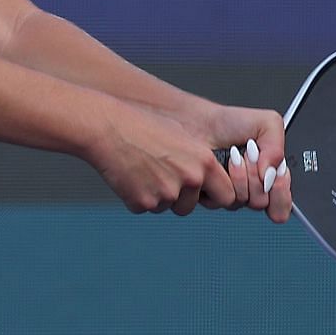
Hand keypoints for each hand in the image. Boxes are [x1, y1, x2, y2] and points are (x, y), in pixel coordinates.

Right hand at [88, 105, 240, 216]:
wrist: (108, 128)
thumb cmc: (143, 127)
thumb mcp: (182, 138)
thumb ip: (199, 161)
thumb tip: (208, 180)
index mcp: (204, 162)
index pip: (227, 196)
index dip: (215, 196)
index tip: (204, 193)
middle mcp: (190, 180)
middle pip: (191, 207)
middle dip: (181, 200)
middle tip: (162, 179)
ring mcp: (166, 194)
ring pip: (166, 206)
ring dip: (156, 196)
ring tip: (142, 168)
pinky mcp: (143, 203)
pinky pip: (144, 207)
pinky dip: (136, 196)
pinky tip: (129, 174)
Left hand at [202, 104, 293, 222]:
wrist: (197, 124)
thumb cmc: (228, 122)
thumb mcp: (267, 123)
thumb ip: (279, 148)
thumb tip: (272, 176)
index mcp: (270, 173)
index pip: (283, 200)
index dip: (280, 191)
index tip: (275, 173)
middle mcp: (253, 187)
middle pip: (264, 202)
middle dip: (256, 176)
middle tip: (249, 155)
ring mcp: (234, 193)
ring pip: (245, 202)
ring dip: (241, 176)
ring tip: (233, 156)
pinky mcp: (215, 196)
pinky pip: (225, 201)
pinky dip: (225, 180)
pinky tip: (221, 165)